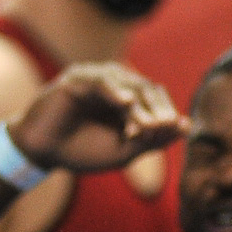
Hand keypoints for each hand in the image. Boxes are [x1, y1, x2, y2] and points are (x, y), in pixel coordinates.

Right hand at [7, 63, 186, 174]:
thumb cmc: (83, 151)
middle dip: (154, 109)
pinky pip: (100, 80)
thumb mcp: (123, 152)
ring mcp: (96, 79)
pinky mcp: (77, 79)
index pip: (156, 99)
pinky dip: (114, 90)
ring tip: (142, 126)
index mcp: (128, 101)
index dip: (164, 114)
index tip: (167, 132)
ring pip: (126, 84)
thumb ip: (153, 139)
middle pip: (146, 89)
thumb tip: (187, 125)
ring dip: (137, 106)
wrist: (44, 152)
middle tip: (157, 129)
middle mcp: (115, 86)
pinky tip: (125, 102)